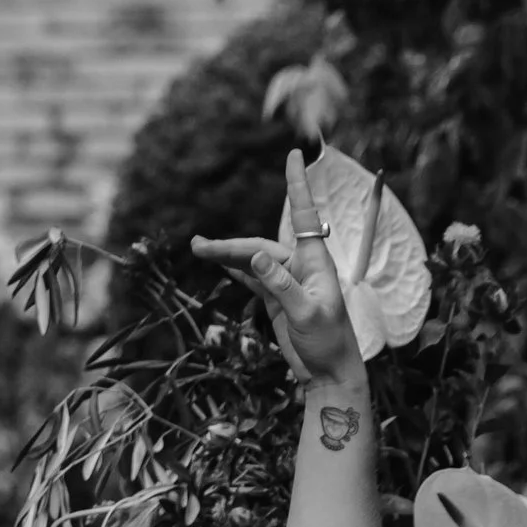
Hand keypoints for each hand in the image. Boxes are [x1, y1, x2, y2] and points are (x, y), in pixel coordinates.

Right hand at [191, 150, 365, 390]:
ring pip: (252, 260)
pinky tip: (219, 262)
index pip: (303, 214)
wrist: (330, 373)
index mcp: (313, 261)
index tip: (294, 154)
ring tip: (198, 249)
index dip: (297, 184)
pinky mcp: (278, 299)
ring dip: (226, 255)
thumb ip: (280, 285)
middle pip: (259, 245)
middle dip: (229, 244)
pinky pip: (253, 278)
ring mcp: (287, 282)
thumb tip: (254, 257)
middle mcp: (300, 265)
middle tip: (197, 245)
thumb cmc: (327, 342)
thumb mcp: (305, 314)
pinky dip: (235, 269)